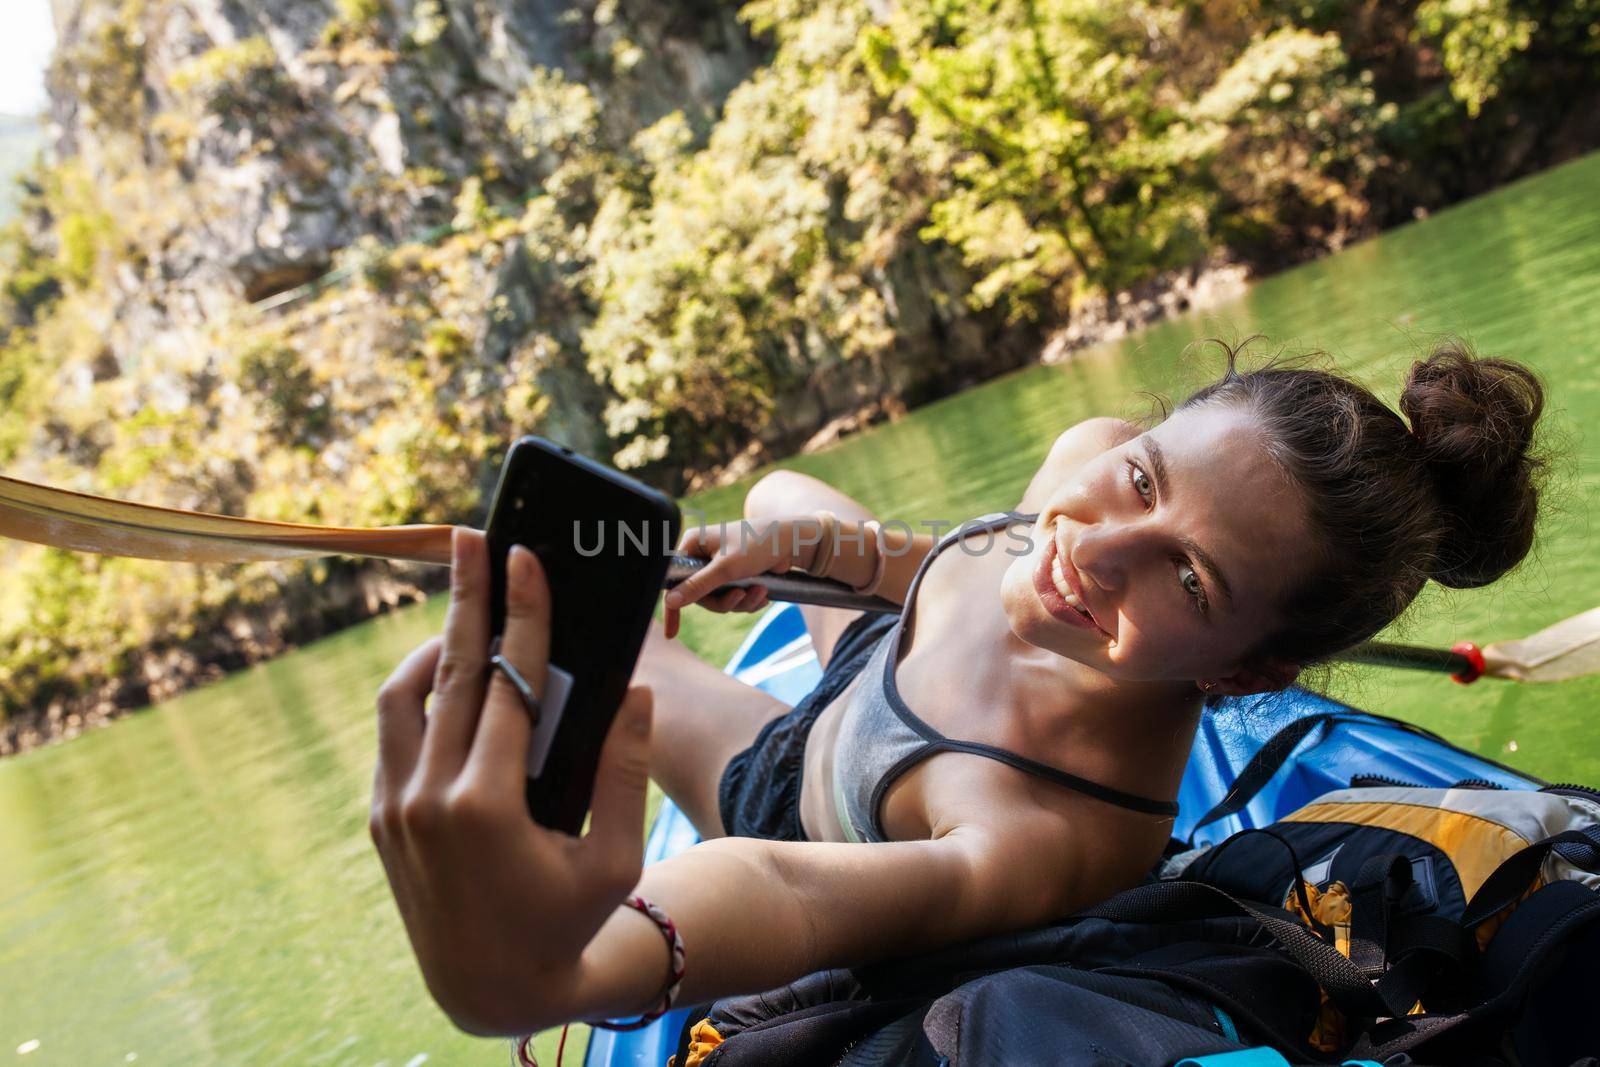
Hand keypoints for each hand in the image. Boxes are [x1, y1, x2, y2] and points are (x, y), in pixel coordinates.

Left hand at [369, 527, 653, 1034]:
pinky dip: (419, 691)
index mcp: (486, 806)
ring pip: (404, 696)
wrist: (491, 989)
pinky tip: (450, 671)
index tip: (523, 558)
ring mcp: (393, 808)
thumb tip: (630, 688)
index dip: (521, 616)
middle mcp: (426, 799)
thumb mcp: (613, 855)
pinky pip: (394, 733)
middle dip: (466, 598)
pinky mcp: (380, 818)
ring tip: (464, 603)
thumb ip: (620, 769)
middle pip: (449, 671)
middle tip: (473, 539)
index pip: (507, 684)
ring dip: (433, 642)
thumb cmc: (568, 920)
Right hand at [662, 520, 805, 637]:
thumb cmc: (759, 544)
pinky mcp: (736, 575)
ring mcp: (720, 565)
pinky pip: (734, 598)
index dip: (673, 606)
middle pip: (700, 595)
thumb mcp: (727, 568)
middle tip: (742, 595)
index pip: (673, 579)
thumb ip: (698, 586)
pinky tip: (764, 593)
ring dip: (742, 601)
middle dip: (725, 601)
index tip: (672, 634)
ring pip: (720, 599)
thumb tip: (670, 601)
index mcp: (694, 544)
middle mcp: (703, 554)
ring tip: (761, 591)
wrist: (795, 541)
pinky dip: (749, 600)